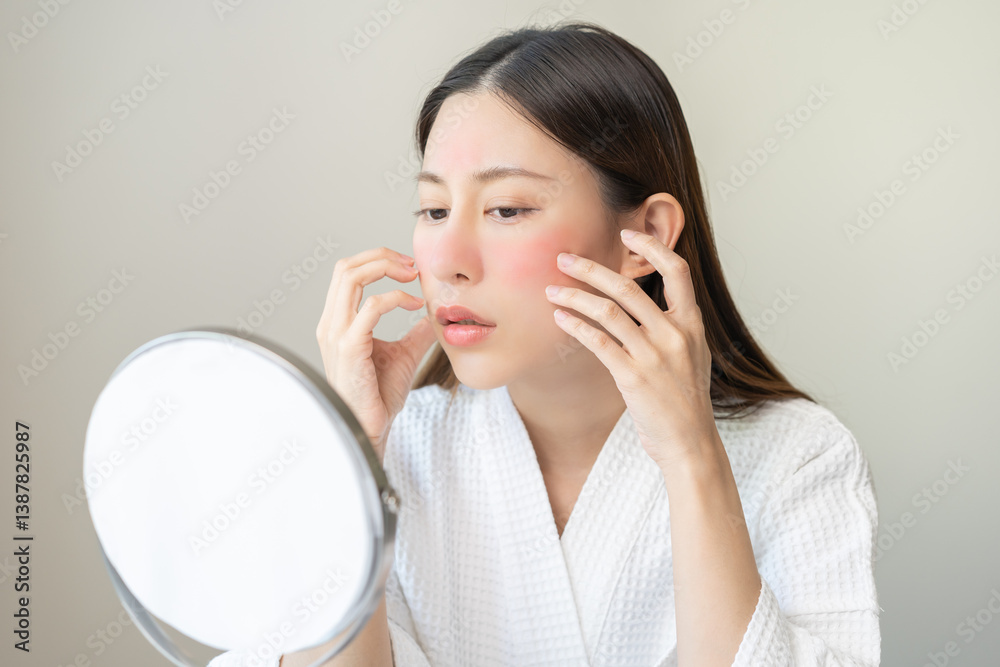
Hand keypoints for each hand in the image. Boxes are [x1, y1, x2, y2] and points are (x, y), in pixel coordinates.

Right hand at [316, 246, 435, 463]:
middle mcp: (331, 323)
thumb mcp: (403, 355)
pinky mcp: (349, 346)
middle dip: (381, 256)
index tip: (409, 267)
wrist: (370, 428)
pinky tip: (414, 305)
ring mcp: (336, 334)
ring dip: (385, 267)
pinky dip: (396, 297)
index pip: (348, 273)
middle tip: (412, 264)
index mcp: (338, 322)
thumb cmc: (378, 397)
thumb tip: (434, 315)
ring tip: (413, 275)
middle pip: (346, 267)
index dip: (377, 261)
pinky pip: (372, 307)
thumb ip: (416, 332)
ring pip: (351, 276)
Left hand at [544, 229, 715, 469]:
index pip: (678, 270)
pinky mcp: (633, 377)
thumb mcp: (693, 355)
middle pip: (629, 287)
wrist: (690, 441)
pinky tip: (560, 319)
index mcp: (692, 323)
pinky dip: (576, 327)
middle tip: (564, 258)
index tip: (626, 233)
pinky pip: (599, 342)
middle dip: (591, 269)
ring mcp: (654, 355)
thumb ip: (676, 326)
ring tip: (552, 291)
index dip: (651, 247)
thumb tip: (650, 302)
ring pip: (608, 311)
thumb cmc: (686, 399)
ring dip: (575, 297)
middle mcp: (675, 334)